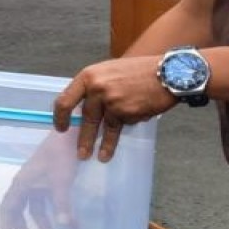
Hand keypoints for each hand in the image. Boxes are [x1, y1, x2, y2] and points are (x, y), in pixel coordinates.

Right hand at [0, 130, 79, 228]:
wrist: (71, 134)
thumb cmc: (60, 156)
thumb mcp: (61, 181)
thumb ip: (62, 204)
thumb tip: (64, 226)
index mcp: (22, 183)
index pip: (8, 205)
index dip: (6, 221)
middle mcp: (28, 183)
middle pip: (22, 209)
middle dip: (26, 227)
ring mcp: (39, 182)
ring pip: (38, 207)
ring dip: (46, 224)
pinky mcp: (51, 180)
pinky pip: (51, 201)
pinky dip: (59, 213)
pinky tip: (72, 224)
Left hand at [54, 55, 175, 161]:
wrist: (167, 72)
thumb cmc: (138, 70)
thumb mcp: (110, 71)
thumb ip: (96, 87)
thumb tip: (85, 109)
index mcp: (89, 76)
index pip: (65, 99)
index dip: (61, 117)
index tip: (61, 128)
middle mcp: (97, 88)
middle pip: (85, 118)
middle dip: (83, 138)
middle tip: (81, 153)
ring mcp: (111, 101)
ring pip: (103, 127)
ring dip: (101, 145)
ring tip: (100, 157)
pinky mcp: (126, 112)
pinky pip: (122, 125)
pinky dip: (127, 126)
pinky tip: (134, 125)